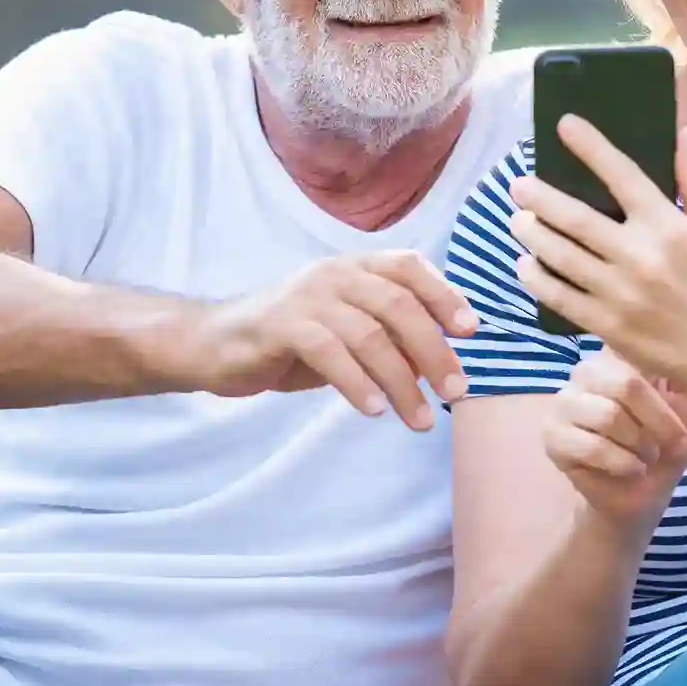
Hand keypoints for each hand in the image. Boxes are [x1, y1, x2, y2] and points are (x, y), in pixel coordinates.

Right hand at [192, 250, 477, 428]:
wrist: (215, 343)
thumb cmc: (290, 340)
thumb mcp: (346, 334)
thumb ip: (388, 340)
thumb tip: (440, 366)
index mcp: (354, 267)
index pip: (409, 266)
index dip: (444, 294)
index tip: (471, 331)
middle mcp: (334, 273)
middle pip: (398, 305)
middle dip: (434, 349)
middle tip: (455, 390)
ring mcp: (306, 296)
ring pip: (369, 334)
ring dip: (402, 381)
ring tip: (419, 419)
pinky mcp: (280, 324)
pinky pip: (330, 352)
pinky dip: (358, 383)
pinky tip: (374, 410)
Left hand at [510, 121, 686, 396]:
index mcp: (668, 226)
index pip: (623, 175)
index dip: (591, 147)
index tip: (564, 125)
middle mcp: (640, 256)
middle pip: (577, 219)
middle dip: (541, 198)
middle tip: (519, 185)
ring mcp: (621, 293)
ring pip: (562, 257)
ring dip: (533, 235)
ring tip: (518, 220)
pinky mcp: (608, 325)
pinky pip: (561, 298)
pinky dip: (537, 279)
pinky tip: (526, 265)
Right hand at [544, 350, 686, 530]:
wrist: (646, 494)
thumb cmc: (669, 444)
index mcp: (620, 354)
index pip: (636, 346)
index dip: (666, 378)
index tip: (685, 399)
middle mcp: (587, 370)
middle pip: (627, 383)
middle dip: (660, 421)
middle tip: (674, 444)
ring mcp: (565, 402)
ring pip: (609, 416)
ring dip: (641, 445)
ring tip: (648, 456)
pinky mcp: (553, 436)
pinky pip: (592, 446)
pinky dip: (622, 463)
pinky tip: (633, 469)